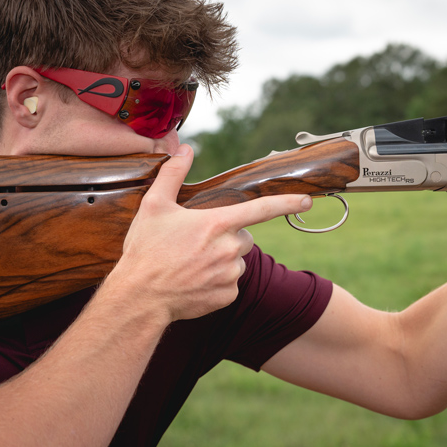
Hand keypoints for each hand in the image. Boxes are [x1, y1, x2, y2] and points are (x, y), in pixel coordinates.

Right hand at [108, 144, 312, 321]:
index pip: (261, 209)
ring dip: (222, 260)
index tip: (307, 201)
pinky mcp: (227, 296)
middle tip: (198, 243)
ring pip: (237, 261)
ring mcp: (229, 274)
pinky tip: (194, 282)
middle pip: (245, 236)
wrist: (139, 298)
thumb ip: (172, 174)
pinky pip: (231, 284)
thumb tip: (185, 148)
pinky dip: (217, 283)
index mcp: (217, 223)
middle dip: (228, 237)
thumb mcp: (154, 206)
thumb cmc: (145, 250)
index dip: (287, 203)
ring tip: (192, 264)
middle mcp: (229, 249)